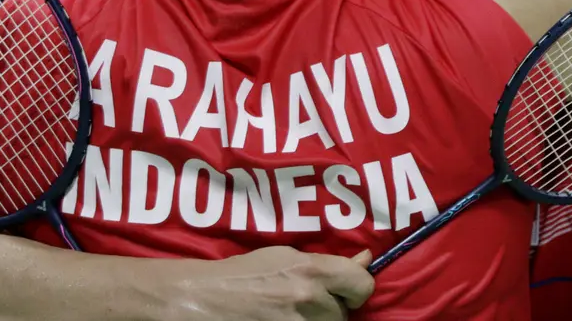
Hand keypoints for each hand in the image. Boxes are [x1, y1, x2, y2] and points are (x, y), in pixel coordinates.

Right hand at [191, 247, 374, 320]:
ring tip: (288, 314)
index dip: (355, 289)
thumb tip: (366, 260)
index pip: (362, 285)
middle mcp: (309, 299)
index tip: (344, 292)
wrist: (205, 300)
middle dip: (328, 310)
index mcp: (312, 270)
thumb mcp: (285, 257)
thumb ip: (327, 263)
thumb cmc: (243, 274)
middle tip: (302, 303)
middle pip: (342, 314)